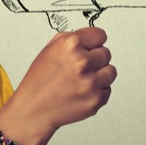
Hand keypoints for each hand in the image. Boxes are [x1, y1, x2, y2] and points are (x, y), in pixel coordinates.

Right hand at [0, 27, 116, 144]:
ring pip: (111, 71)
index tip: (87, 49)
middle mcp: (82, 62)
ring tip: (81, 80)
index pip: (100, 35)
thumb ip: (74, 39)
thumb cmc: (40, 80)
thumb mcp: (50, 49)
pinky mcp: (96, 99)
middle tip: (79, 68)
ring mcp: (91, 82)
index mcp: (71, 44)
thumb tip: (92, 37)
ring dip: (99, 75)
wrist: (34, 108)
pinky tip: (81, 92)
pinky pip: (107, 89)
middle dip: (95, 59)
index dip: (92, 43)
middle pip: (106, 53)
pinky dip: (97, 91)